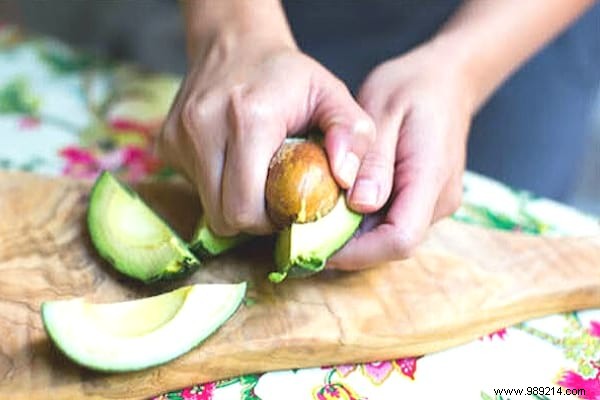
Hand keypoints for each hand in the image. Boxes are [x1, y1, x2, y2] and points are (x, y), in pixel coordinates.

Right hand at [159, 34, 373, 236]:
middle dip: (252, 220)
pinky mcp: (166, 142)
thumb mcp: (332, 94)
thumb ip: (352, 134)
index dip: (270, 222)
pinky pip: (193, 187)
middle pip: (223, 216)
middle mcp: (204, 128)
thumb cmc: (288, 75)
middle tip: (274, 202)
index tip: (288, 208)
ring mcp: (179, 136)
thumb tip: (346, 180)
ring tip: (255, 178)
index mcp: (249, 120)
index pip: (246, 208)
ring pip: (206, 206)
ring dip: (233, 203)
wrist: (235, 43)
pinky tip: (233, 162)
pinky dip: (216, 187)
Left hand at [329, 41, 474, 269]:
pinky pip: (392, 220)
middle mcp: (439, 200)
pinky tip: (338, 201)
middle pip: (391, 244)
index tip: (315, 240)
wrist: (447, 80)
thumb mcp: (383, 110)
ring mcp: (435, 203)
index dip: (357, 251)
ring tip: (316, 214)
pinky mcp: (426, 201)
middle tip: (304, 228)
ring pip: (389, 236)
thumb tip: (361, 206)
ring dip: (353, 233)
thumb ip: (374, 161)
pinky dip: (363, 219)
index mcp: (431, 177)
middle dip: (348, 245)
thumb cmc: (412, 87)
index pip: (400, 238)